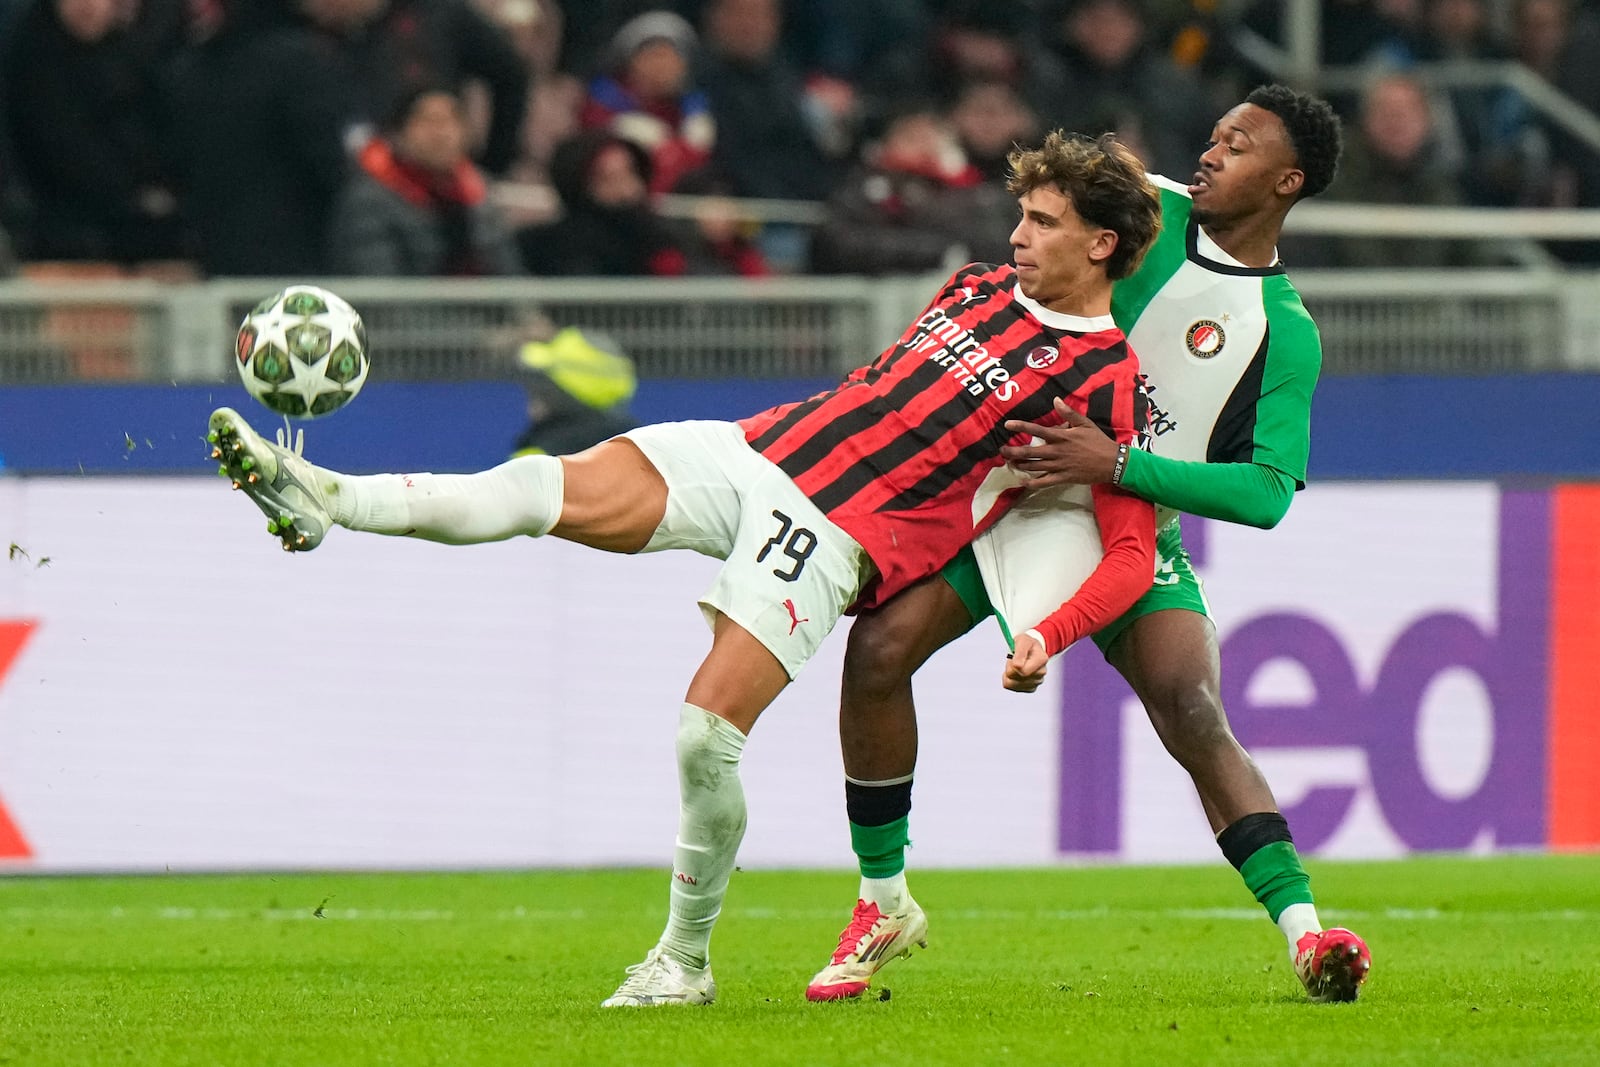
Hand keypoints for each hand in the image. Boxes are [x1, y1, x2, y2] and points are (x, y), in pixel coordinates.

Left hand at [1001, 397, 1119, 487]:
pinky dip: (1032, 483)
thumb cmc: (1098, 441)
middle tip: (1001, 450)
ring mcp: (1059, 466)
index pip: (1037, 430)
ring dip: (1019, 465)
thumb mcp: (1085, 423)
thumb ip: (1069, 413)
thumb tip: (1055, 400)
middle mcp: (1056, 451)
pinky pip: (1044, 482)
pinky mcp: (1063, 478)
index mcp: (1061, 436)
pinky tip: (1022, 481)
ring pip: (1034, 467)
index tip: (1007, 425)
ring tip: (1009, 463)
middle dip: (1013, 451)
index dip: (1021, 426)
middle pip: (1029, 451)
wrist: (1112, 462)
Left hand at [1002, 632, 1049, 692]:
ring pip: (1012, 684)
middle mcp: (1041, 672)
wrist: (1032, 650)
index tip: (1013, 656)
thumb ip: (1020, 651)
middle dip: (1009, 668)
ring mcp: (1037, 682)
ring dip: (1008, 674)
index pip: (1022, 670)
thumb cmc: (1027, 644)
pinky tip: (1015, 672)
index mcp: (1042, 659)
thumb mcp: (1022, 640)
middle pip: (1017, 678)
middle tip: (1012, 660)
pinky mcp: (1031, 688)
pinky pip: (1012, 687)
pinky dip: (1010, 679)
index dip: (1012, 664)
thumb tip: (1016, 665)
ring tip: (1015, 666)